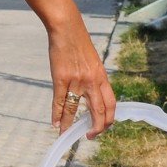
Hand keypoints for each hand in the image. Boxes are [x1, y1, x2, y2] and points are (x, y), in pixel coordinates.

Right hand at [47, 17, 115, 137]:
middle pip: (99, 112)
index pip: (111, 105)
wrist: (67, 30)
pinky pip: (59, 101)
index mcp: (103, 79)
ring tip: (66, 135)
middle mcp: (92, 82)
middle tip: (90, 136)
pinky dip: (57, 115)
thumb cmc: (81, 46)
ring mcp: (76, 81)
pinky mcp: (60, 78)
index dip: (109, 120)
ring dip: (70, 125)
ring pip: (75, 109)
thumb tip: (95, 98)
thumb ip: (97, 81)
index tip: (103, 128)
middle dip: (96, 128)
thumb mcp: (95, 65)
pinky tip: (55, 124)